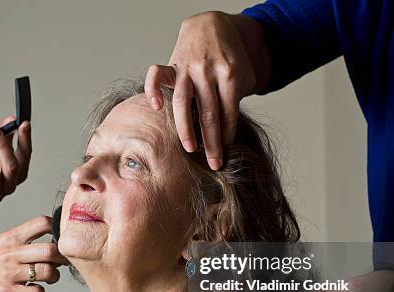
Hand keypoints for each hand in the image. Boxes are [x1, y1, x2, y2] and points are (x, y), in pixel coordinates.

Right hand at [0, 216, 67, 291]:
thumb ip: (22, 241)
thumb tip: (51, 244)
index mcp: (10, 237)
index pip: (42, 223)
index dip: (57, 230)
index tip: (58, 240)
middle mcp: (12, 253)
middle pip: (51, 250)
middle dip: (62, 258)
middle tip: (60, 263)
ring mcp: (9, 273)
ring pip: (48, 272)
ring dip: (53, 277)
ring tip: (47, 278)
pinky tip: (31, 291)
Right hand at [144, 12, 268, 169]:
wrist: (212, 26)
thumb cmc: (228, 57)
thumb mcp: (241, 76)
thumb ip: (233, 100)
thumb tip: (223, 134)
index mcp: (230, 75)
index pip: (228, 113)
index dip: (227, 136)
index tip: (225, 155)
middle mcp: (208, 72)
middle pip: (210, 114)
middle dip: (212, 142)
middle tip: (213, 164)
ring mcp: (188, 68)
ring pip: (184, 102)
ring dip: (186, 128)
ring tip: (189, 149)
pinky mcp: (172, 64)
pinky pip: (157, 74)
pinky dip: (153, 89)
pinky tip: (156, 107)